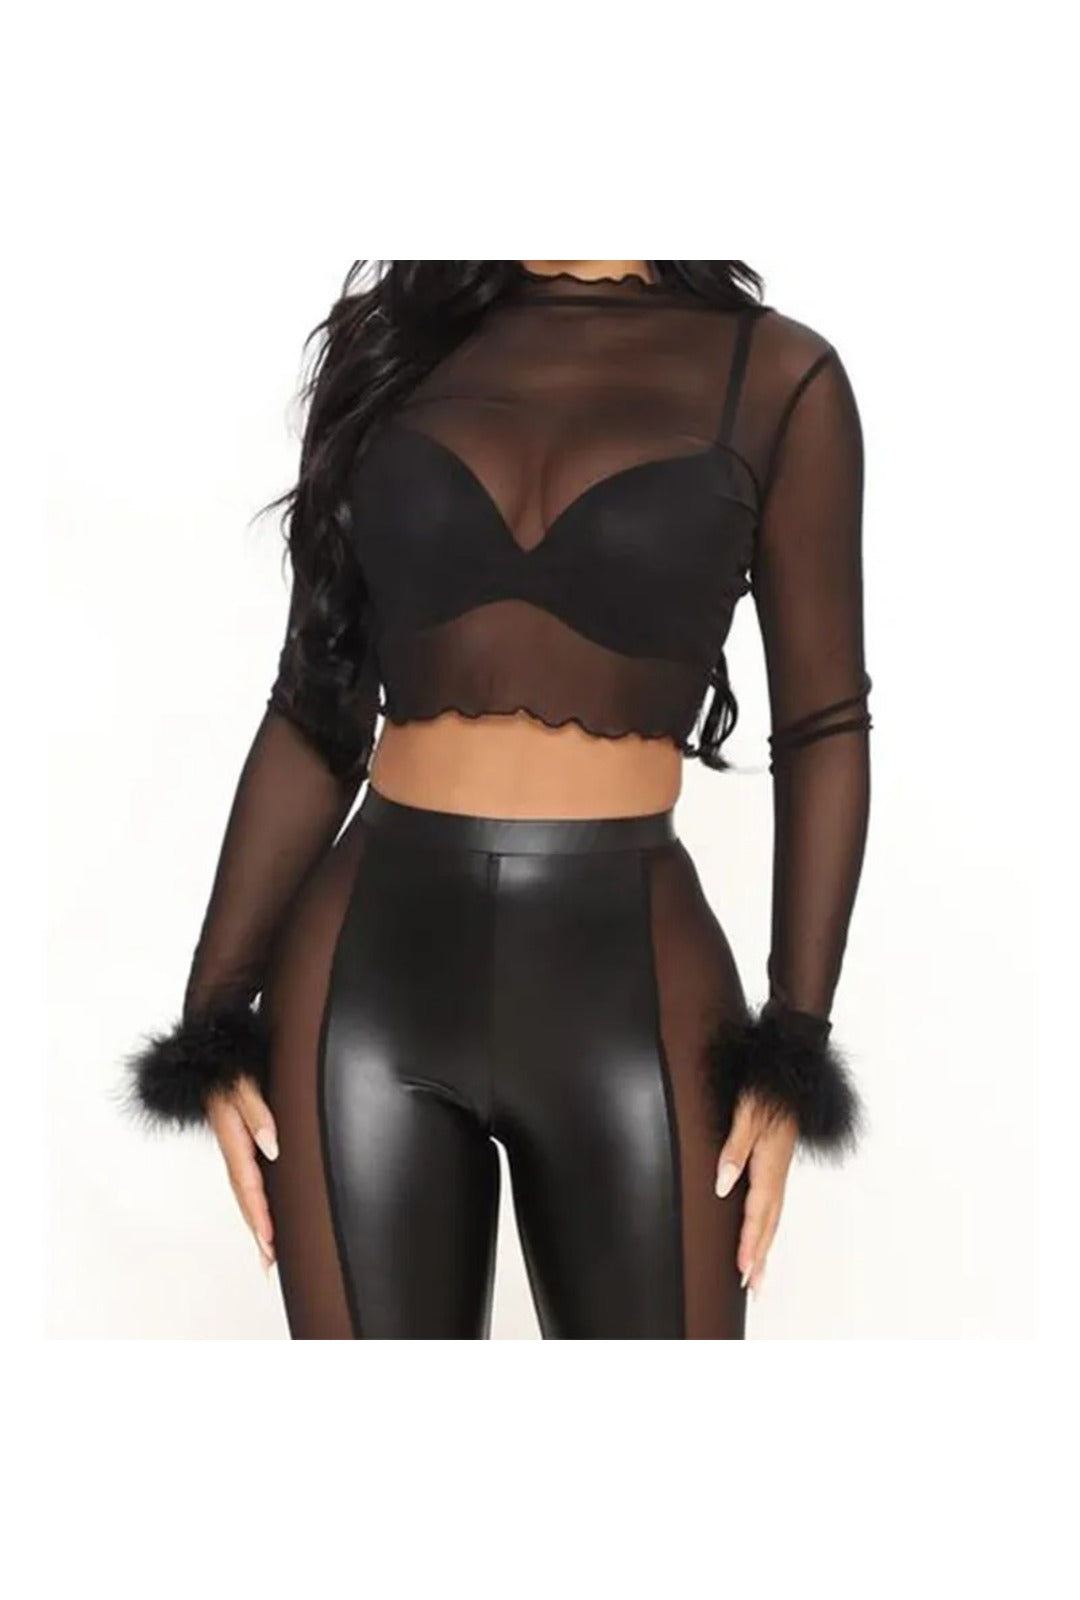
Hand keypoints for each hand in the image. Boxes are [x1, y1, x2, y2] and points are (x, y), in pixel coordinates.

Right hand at [206, 1077, 278, 1270]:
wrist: (210, 1057)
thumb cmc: (227, 1067)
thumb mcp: (243, 1083)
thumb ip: (257, 1113)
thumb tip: (271, 1146)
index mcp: (232, 1136)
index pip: (248, 1184)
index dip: (259, 1213)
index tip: (270, 1239)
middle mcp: (232, 1147)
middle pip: (244, 1198)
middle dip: (257, 1231)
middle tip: (270, 1263)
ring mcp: (234, 1148)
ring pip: (243, 1194)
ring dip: (255, 1224)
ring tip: (268, 1255)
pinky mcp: (238, 1145)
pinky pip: (245, 1182)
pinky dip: (253, 1205)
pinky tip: (262, 1220)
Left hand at [714, 1094, 797, 1296]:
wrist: (789, 1078)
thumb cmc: (767, 1091)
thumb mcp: (746, 1113)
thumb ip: (734, 1149)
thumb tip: (723, 1183)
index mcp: (769, 1164)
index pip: (758, 1212)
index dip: (749, 1242)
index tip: (742, 1268)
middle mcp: (776, 1173)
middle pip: (769, 1223)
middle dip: (760, 1256)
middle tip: (752, 1287)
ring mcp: (779, 1171)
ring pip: (773, 1218)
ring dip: (765, 1247)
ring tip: (757, 1276)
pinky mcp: (777, 1167)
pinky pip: (774, 1207)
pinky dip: (768, 1228)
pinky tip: (762, 1237)